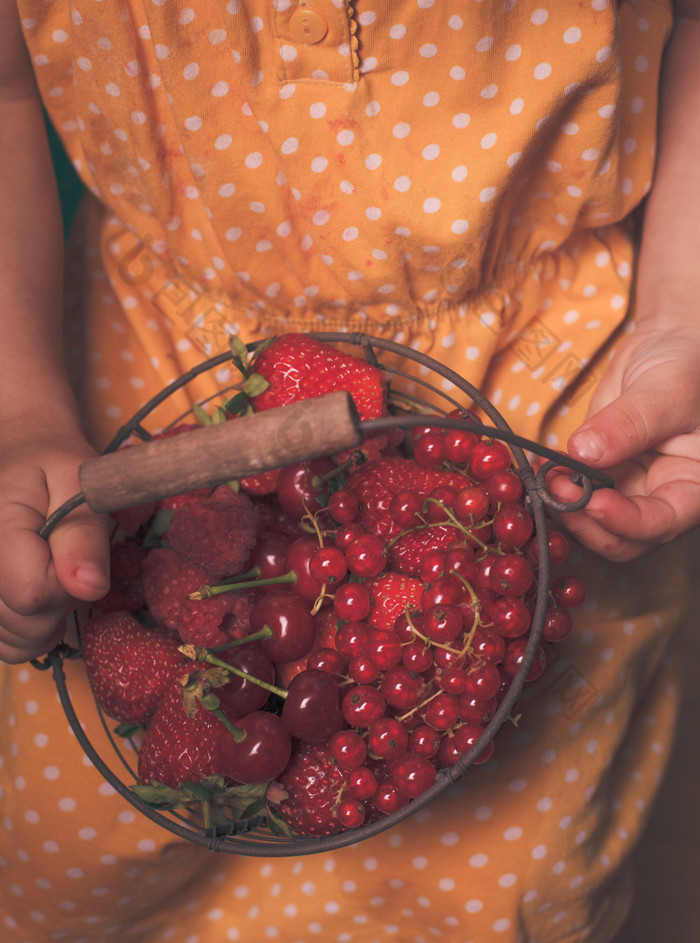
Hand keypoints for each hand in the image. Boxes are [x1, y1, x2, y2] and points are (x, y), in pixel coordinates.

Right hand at [0, 420, 109, 662]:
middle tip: (66, 558)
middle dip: (61, 601)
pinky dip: (28, 631)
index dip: (69, 584)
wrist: (23, 455)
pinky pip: (6, 644)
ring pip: (15, 642)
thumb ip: (83, 534)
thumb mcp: (78, 481)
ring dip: (46, 619)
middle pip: (24, 624)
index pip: (31, 594)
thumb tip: (90, 587)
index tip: (76, 552)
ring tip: (50, 572)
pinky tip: (35, 596)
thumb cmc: (53, 463)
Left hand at [546, 325, 699, 561]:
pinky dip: (555, 490)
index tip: (593, 501)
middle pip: (622, 538)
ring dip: (564, 508)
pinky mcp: (600, 474)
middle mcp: (662, 497)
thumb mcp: (666, 391)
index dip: (625, 521)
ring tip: (546, 475)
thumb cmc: (687, 365)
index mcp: (694, 487)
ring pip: (592, 523)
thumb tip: (584, 452)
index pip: (660, 524)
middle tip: (557, 488)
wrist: (670, 345)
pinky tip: (543, 468)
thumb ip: (629, 424)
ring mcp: (629, 488)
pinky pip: (574, 495)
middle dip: (586, 520)